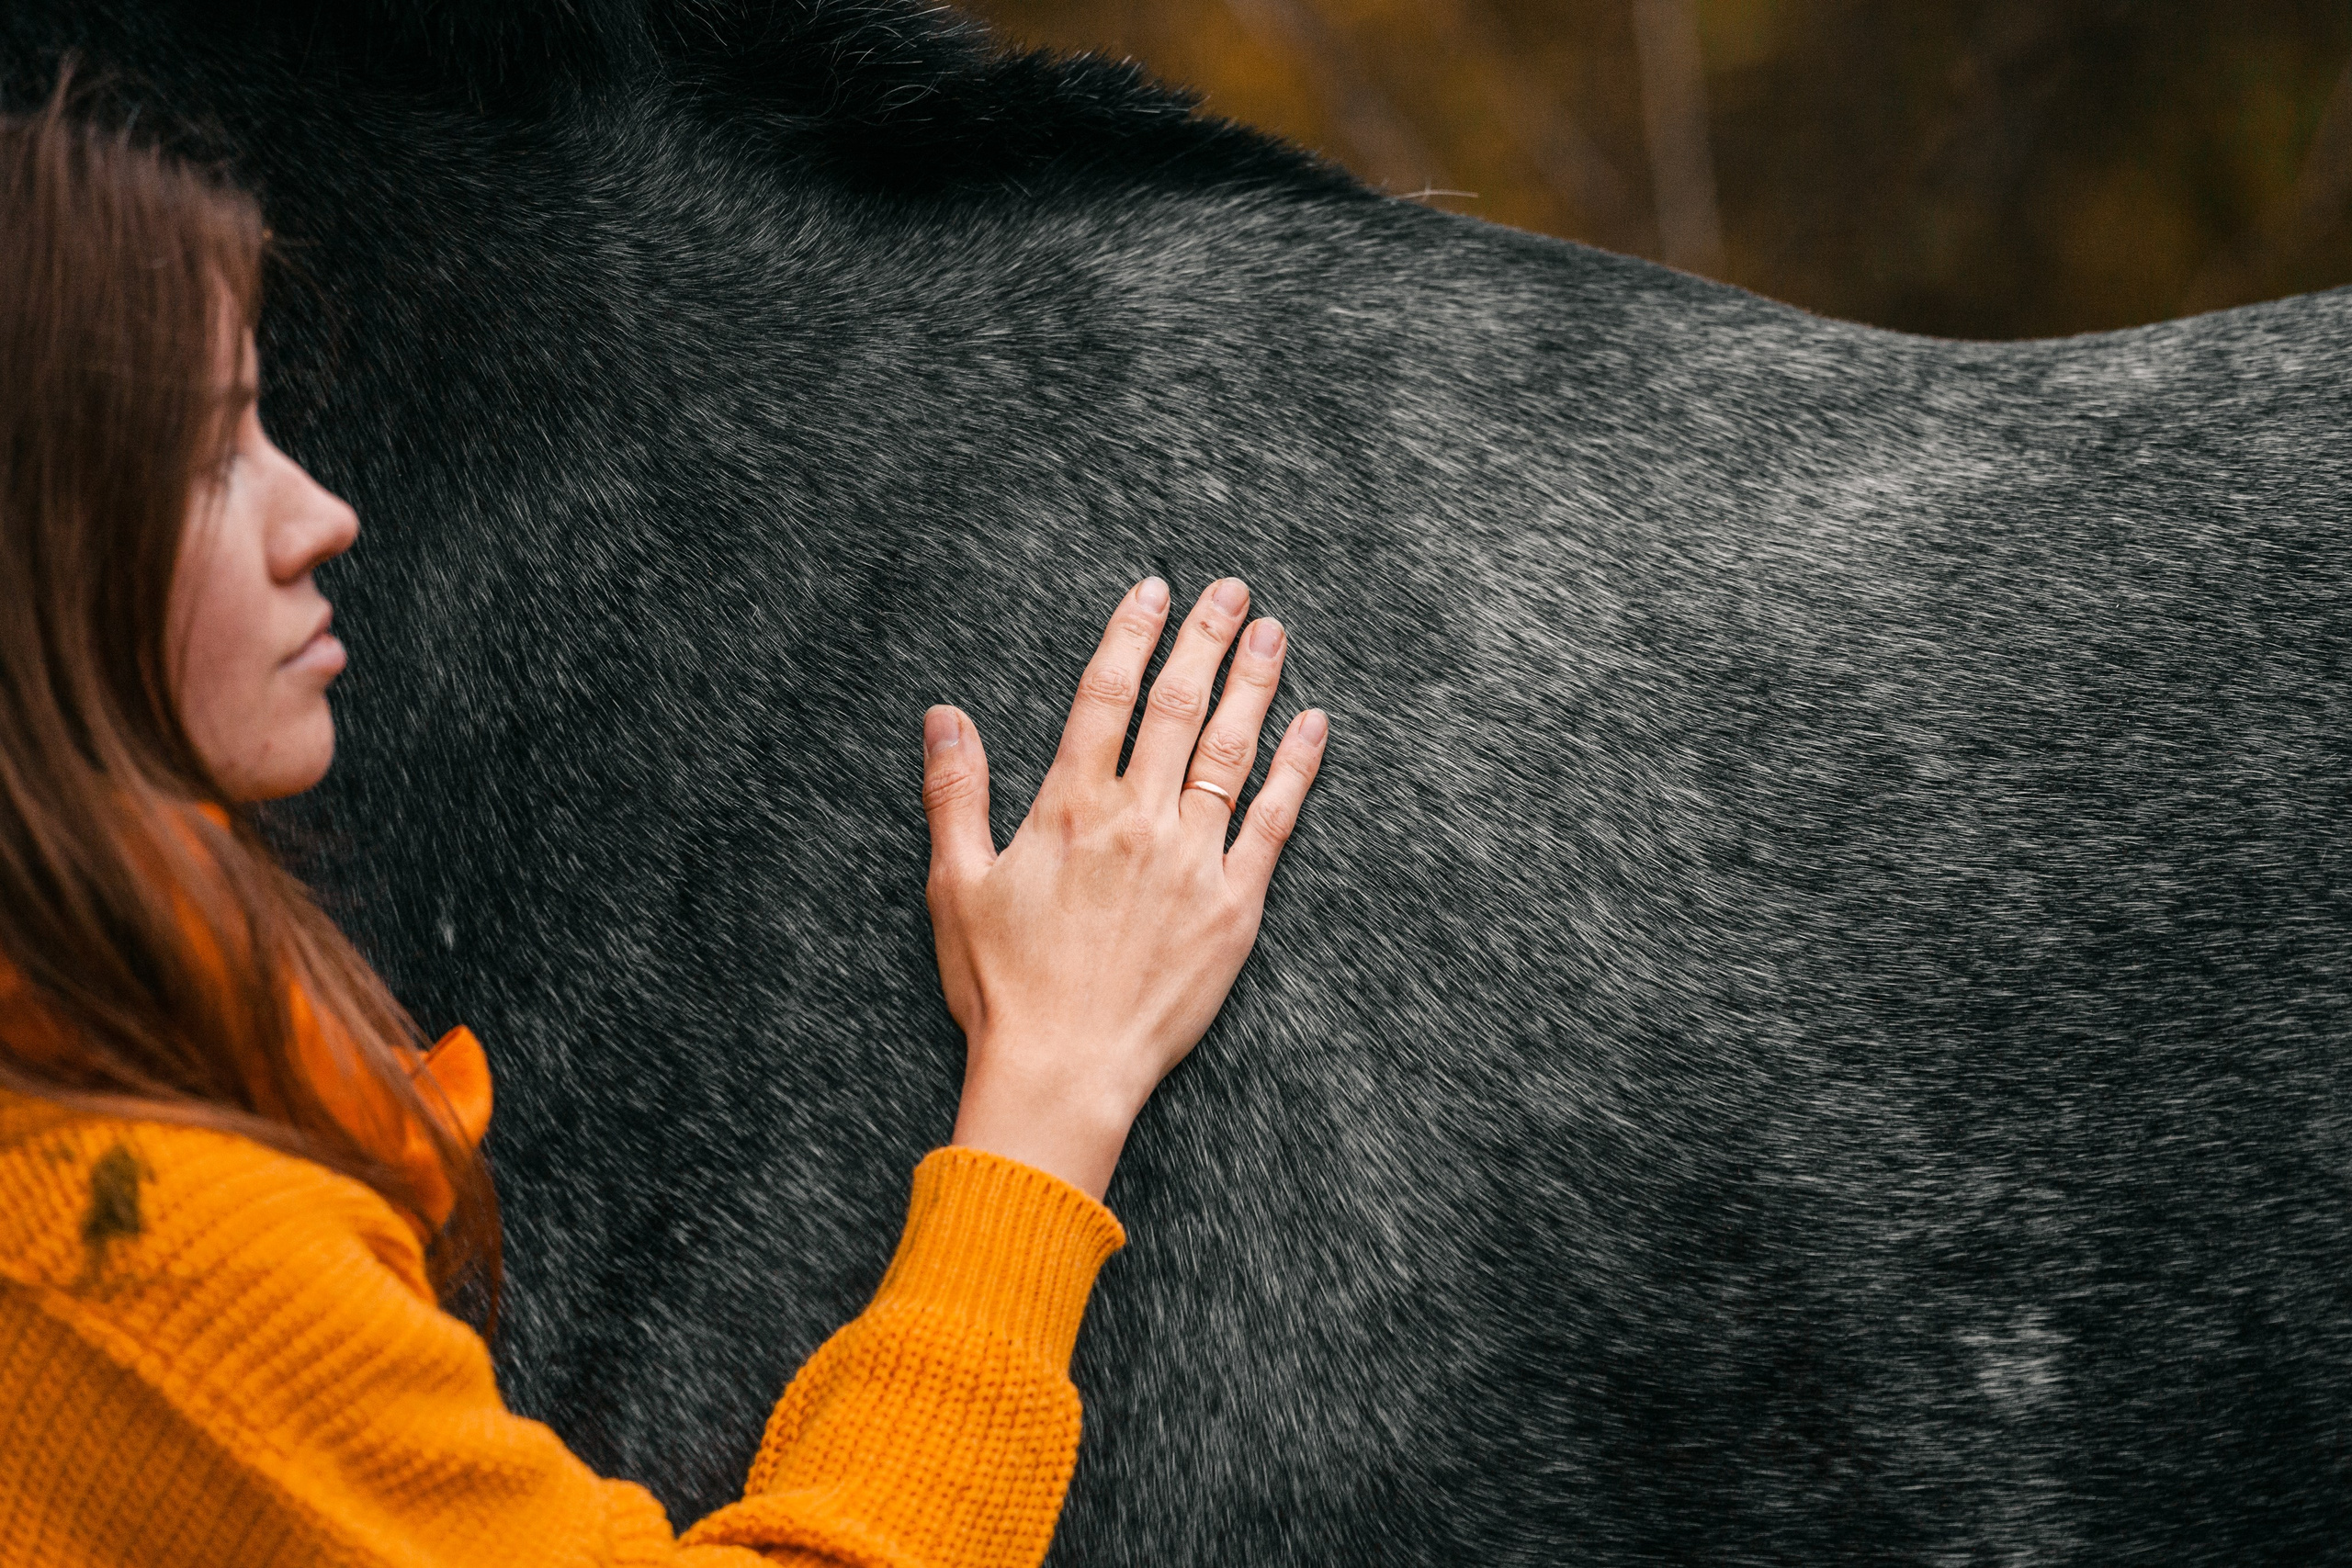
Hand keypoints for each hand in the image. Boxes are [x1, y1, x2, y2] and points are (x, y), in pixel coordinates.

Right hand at [920, 575, 1328, 1200]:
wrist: (1063, 1070)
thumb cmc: (1003, 987)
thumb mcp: (955, 885)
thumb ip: (954, 792)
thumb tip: (943, 716)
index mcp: (1070, 807)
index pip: (1105, 694)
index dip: (1132, 634)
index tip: (1155, 589)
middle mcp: (1137, 819)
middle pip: (1177, 705)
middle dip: (1207, 637)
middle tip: (1232, 589)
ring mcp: (1192, 859)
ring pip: (1230, 750)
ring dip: (1255, 684)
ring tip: (1274, 632)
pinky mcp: (1235, 906)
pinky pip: (1274, 821)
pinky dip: (1297, 767)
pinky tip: (1314, 723)